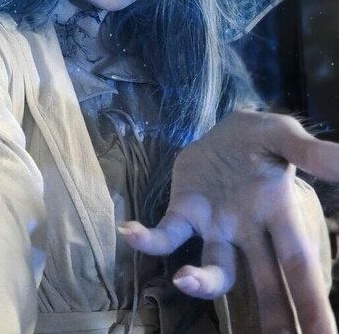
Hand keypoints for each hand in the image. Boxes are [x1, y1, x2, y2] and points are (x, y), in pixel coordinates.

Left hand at [119, 110, 338, 332]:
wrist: (224, 127)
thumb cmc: (260, 138)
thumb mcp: (284, 137)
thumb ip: (312, 153)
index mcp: (280, 214)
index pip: (300, 265)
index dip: (312, 303)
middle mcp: (250, 230)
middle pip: (266, 284)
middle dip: (274, 318)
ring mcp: (216, 226)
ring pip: (215, 271)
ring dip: (203, 283)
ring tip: (186, 279)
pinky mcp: (185, 211)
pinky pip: (167, 234)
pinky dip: (148, 239)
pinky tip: (129, 231)